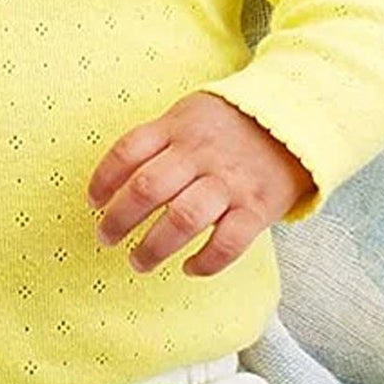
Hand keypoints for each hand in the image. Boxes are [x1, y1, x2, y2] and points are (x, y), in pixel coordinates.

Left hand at [87, 91, 314, 276]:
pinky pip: (228, 242)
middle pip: (148, 187)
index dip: (103, 178)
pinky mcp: (257, 207)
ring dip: (154, 246)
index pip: (127, 150)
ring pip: (182, 218)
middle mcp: (198, 154)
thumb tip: (118, 177)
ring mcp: (228, 181)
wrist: (292, 120)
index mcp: (176, 128)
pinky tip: (188, 268)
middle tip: (105, 237)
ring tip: (137, 261)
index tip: (92, 202)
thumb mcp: (187, 115)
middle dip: (119, 218)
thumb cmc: (228, 122)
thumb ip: (158, 141)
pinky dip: (206, 262)